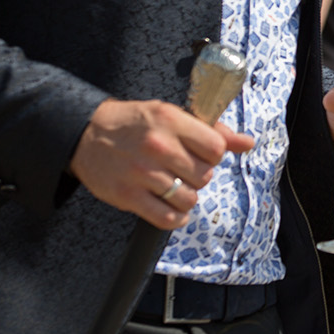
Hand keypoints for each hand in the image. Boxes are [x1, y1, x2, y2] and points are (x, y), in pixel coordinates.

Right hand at [70, 99, 253, 228]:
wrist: (85, 133)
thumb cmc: (134, 124)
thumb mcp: (171, 115)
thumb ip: (211, 131)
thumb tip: (247, 144)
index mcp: (170, 120)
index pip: (216, 148)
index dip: (213, 155)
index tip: (200, 154)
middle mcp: (157, 146)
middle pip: (204, 175)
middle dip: (198, 175)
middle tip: (181, 169)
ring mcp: (142, 173)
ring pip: (189, 199)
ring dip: (185, 196)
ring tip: (172, 185)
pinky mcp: (127, 196)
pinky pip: (167, 219)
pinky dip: (175, 217)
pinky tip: (169, 206)